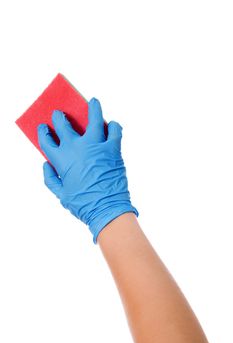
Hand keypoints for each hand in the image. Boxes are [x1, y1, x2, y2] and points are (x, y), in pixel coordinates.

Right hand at [37, 98, 137, 242]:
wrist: (107, 208)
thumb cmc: (84, 203)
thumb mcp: (60, 194)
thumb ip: (50, 178)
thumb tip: (46, 165)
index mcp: (62, 159)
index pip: (47, 139)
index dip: (43, 132)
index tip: (44, 128)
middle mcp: (77, 147)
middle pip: (65, 124)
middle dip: (59, 116)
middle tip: (59, 113)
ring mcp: (96, 145)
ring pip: (94, 118)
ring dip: (93, 107)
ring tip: (93, 101)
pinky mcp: (113, 148)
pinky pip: (115, 130)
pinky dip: (113, 126)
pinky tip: (111, 125)